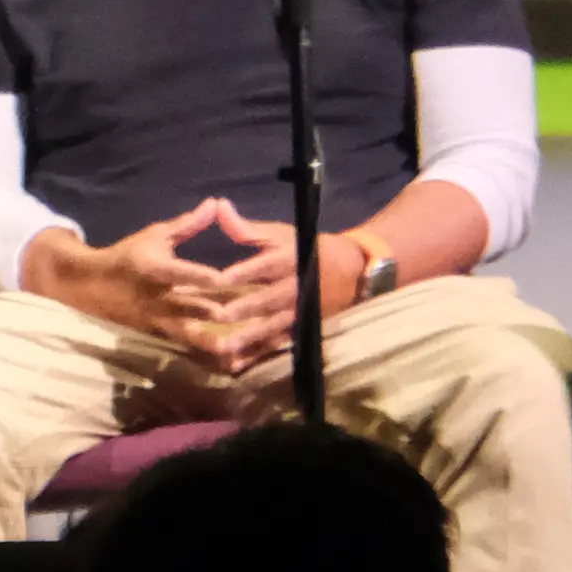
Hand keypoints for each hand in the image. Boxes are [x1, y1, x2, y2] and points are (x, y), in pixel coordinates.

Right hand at [22, 204, 272, 356]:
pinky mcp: (158, 336)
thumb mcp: (154, 236)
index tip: (224, 278)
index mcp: (153, 269)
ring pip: (187, 334)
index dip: (200, 276)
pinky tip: (227, 359)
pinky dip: (203, 351)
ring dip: (211, 342)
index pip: (179, 272)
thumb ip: (187, 225)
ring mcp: (156, 321)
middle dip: (212, 313)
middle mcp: (155, 298)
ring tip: (236, 350)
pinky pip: (183, 345)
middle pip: (187, 307)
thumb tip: (215, 204)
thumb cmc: (129, 256)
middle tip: (241, 316)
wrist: (92, 287)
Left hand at [191, 224, 380, 367]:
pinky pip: (281, 344)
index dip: (245, 272)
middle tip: (219, 316)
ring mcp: (302, 312)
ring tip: (226, 347)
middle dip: (246, 308)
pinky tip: (238, 365)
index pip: (267, 265)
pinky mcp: (304, 330)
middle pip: (271, 300)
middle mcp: (298, 288)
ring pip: (276, 327)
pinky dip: (261, 355)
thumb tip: (218, 206)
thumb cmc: (307, 249)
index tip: (220, 278)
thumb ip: (246, 229)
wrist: (353, 272)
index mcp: (292, 259)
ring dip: (251, 338)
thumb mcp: (280, 234)